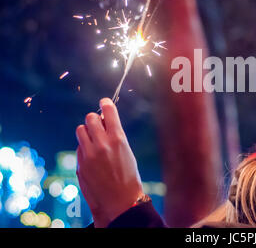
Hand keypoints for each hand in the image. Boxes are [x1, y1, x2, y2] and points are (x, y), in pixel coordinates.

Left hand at [75, 98, 143, 227]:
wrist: (120, 201)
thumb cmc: (128, 177)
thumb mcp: (127, 152)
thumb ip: (115, 136)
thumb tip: (105, 123)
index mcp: (118, 139)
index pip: (108, 112)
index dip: (106, 104)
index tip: (104, 102)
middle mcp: (102, 144)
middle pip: (90, 118)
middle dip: (94, 119)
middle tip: (99, 125)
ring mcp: (89, 154)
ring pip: (80, 130)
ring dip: (86, 131)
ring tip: (93, 139)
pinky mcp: (80, 164)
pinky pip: (79, 147)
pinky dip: (84, 148)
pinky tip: (92, 158)